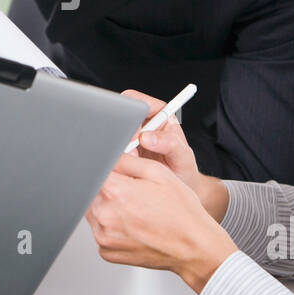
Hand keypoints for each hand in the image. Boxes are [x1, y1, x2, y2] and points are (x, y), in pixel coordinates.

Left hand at [85, 152, 237, 293]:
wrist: (192, 246)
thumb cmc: (181, 212)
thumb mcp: (158, 172)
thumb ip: (126, 160)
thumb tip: (109, 155)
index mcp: (115, 192)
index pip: (96, 170)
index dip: (108, 169)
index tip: (118, 173)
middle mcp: (105, 215)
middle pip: (92, 191)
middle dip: (108, 188)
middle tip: (133, 193)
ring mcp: (104, 236)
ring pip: (95, 211)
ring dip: (108, 207)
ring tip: (135, 210)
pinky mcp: (106, 251)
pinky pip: (101, 231)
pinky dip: (112, 226)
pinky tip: (133, 225)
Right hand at [119, 88, 226, 220]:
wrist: (176, 192)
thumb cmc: (184, 171)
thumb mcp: (183, 157)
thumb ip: (170, 143)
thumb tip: (147, 136)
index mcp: (160, 114)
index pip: (137, 102)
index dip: (131, 116)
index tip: (136, 137)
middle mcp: (143, 123)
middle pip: (118, 115)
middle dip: (121, 134)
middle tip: (131, 153)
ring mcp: (130, 137)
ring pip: (111, 134)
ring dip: (117, 149)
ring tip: (134, 162)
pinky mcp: (121, 152)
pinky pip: (109, 150)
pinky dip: (114, 159)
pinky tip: (127, 168)